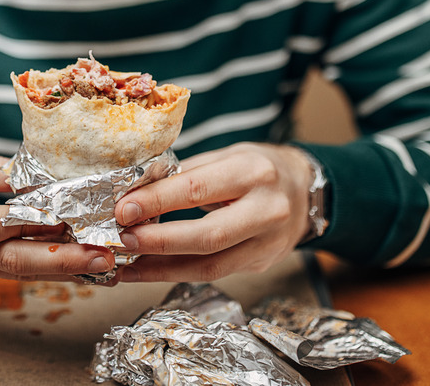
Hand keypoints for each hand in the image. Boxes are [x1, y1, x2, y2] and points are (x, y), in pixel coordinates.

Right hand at [0, 144, 114, 277]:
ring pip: (10, 270)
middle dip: (60, 261)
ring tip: (97, 262)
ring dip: (55, 269)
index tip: (62, 215)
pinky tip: (63, 262)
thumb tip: (40, 183)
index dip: (26, 223)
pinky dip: (32, 266)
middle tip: (102, 256)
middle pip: (9, 260)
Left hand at [113, 143, 312, 281]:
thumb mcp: (227, 156)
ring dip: (162, 268)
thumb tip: (135, 193)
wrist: (306, 191)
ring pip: (210, 265)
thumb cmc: (258, 169)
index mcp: (253, 172)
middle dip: (158, 241)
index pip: (198, 189)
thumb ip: (186, 174)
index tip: (124, 208)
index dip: (158, 201)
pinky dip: (177, 274)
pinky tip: (150, 270)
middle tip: (123, 239)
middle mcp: (267, 210)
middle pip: (207, 236)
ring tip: (128, 265)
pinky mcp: (261, 263)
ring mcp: (268, 243)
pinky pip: (214, 273)